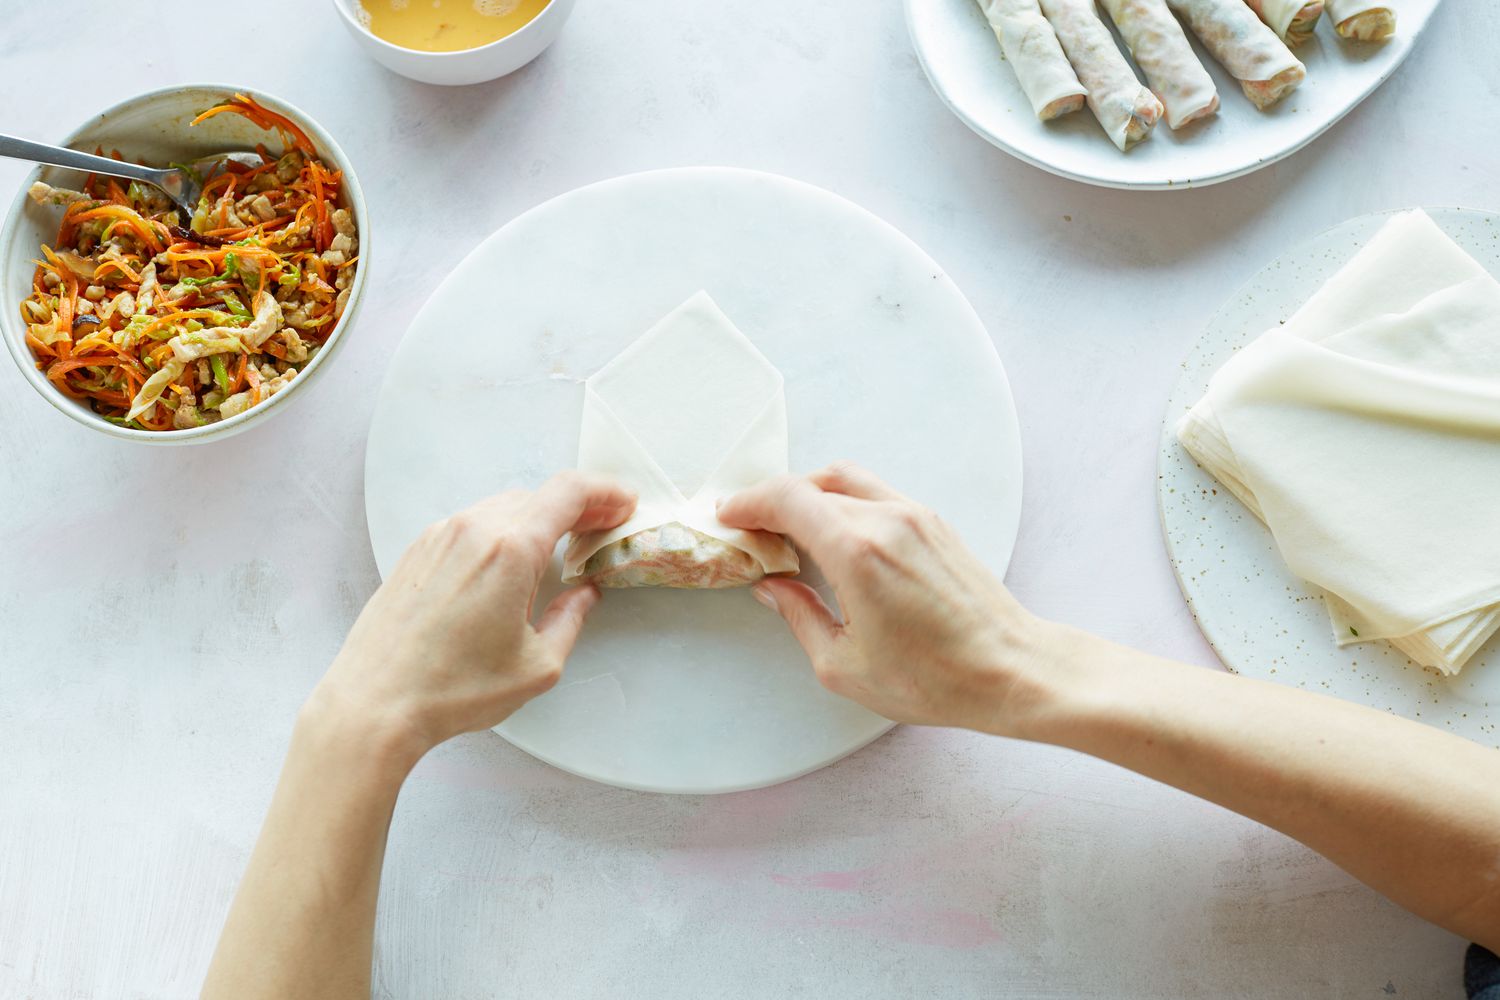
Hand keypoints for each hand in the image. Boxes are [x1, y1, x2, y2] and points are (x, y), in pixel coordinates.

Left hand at [308, 472, 635, 758]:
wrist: (374, 702)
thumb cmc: (453, 690)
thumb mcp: (537, 666)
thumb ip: (570, 620)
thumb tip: (584, 595)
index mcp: (510, 550)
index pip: (569, 492)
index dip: (605, 492)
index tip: (624, 504)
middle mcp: (473, 530)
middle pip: (538, 496)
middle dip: (578, 507)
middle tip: (601, 528)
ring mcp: (440, 536)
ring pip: (503, 506)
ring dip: (538, 517)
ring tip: (559, 546)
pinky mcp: (418, 550)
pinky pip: (472, 523)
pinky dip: (502, 529)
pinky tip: (510, 562)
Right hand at [718, 462, 1060, 735]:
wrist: (1011, 670)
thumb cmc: (933, 678)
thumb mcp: (843, 664)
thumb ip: (798, 616)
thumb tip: (771, 589)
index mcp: (856, 551)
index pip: (787, 498)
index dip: (749, 503)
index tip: (728, 518)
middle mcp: (886, 519)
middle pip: (812, 485)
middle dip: (774, 502)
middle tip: (752, 530)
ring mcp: (916, 515)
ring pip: (846, 481)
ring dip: (810, 495)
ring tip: (791, 529)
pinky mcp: (935, 523)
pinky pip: (876, 493)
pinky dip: (843, 501)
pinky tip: (835, 535)